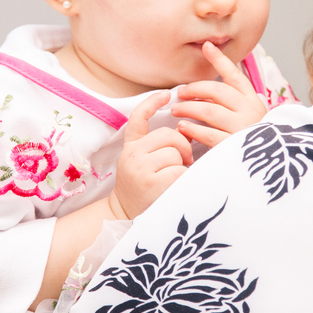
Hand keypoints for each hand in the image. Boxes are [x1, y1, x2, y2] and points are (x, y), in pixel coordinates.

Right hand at [111, 92, 192, 218]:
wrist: (126, 218)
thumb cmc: (143, 190)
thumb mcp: (143, 164)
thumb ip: (158, 147)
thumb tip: (187, 133)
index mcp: (131, 146)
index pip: (139, 117)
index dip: (152, 103)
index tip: (167, 94)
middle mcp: (133, 154)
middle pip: (169, 135)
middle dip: (181, 148)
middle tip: (181, 164)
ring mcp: (140, 168)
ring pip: (175, 152)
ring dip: (182, 166)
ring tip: (175, 179)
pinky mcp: (152, 183)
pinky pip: (179, 170)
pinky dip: (184, 178)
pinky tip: (178, 188)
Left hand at [172, 41, 267, 147]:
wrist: (264, 167)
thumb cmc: (248, 138)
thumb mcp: (246, 113)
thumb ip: (231, 97)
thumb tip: (215, 70)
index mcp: (253, 101)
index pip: (235, 75)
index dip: (220, 60)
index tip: (206, 46)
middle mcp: (250, 111)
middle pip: (216, 91)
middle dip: (194, 90)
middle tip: (179, 94)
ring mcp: (242, 128)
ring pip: (208, 110)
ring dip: (188, 108)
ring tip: (176, 110)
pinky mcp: (233, 147)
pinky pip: (207, 134)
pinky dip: (192, 129)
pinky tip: (182, 128)